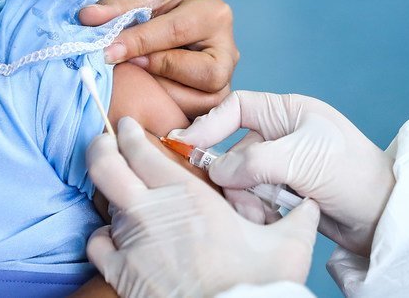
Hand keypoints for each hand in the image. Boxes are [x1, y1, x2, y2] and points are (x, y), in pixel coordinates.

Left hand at [80, 0, 237, 116]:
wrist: (160, 21)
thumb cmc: (153, 7)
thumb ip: (114, 6)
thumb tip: (88, 18)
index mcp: (213, 14)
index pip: (177, 33)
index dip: (139, 44)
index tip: (106, 52)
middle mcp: (228, 49)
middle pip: (207, 74)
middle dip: (164, 74)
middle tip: (131, 67)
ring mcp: (224, 79)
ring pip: (203, 101)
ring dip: (163, 96)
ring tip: (135, 83)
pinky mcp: (211, 102)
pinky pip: (194, 116)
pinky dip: (167, 110)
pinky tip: (144, 99)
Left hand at [86, 117, 319, 297]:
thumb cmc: (256, 285)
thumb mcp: (287, 246)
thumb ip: (298, 218)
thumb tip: (310, 204)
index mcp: (188, 196)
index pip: (142, 150)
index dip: (130, 133)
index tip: (130, 126)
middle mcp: (151, 214)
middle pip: (105, 166)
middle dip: (101, 148)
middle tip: (105, 142)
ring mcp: (131, 244)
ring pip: (106, 207)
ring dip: (116, 200)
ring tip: (127, 198)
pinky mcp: (120, 274)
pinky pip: (98, 244)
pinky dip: (105, 237)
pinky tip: (118, 237)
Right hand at [173, 91, 393, 256]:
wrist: (381, 215)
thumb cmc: (353, 174)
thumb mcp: (302, 158)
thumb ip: (254, 161)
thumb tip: (215, 171)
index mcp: (287, 112)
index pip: (236, 107)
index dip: (209, 124)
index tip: (186, 145)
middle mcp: (281, 135)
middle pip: (232, 150)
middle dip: (233, 176)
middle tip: (239, 196)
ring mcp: (281, 166)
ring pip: (240, 179)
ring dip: (246, 198)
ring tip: (264, 212)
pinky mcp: (282, 194)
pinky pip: (252, 200)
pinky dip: (256, 211)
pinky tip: (272, 220)